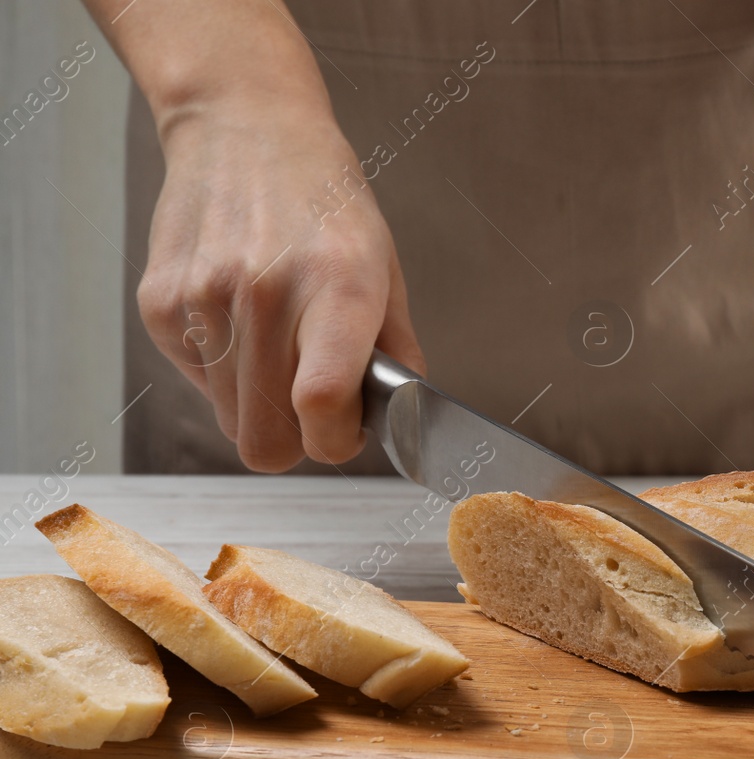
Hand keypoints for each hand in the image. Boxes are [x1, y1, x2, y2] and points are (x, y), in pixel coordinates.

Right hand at [137, 101, 423, 470]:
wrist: (245, 131)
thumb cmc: (325, 204)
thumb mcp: (385, 269)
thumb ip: (397, 352)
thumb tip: (402, 417)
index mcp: (337, 287)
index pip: (321, 404)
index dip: (336, 441)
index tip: (346, 432)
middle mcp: (265, 294)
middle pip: (266, 440)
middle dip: (296, 440)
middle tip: (315, 405)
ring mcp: (203, 299)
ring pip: (230, 422)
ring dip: (260, 405)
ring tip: (279, 349)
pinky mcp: (159, 304)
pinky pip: (199, 383)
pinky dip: (224, 373)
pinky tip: (241, 322)